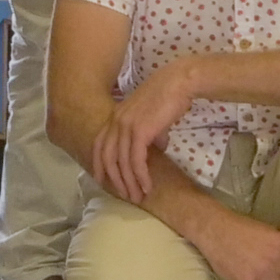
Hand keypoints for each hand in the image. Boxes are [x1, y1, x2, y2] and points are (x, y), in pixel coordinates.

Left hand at [89, 58, 202, 207]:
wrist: (179, 82)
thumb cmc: (169, 96)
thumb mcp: (152, 115)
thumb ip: (150, 131)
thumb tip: (158, 146)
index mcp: (115, 116)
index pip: (100, 144)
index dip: (99, 164)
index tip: (103, 181)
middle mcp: (116, 121)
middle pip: (107, 157)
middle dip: (115, 180)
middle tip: (125, 196)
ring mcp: (126, 126)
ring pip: (121, 163)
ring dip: (130, 183)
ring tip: (138, 197)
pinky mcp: (140, 132)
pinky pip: (136, 161)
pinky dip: (141, 176)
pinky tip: (147, 186)